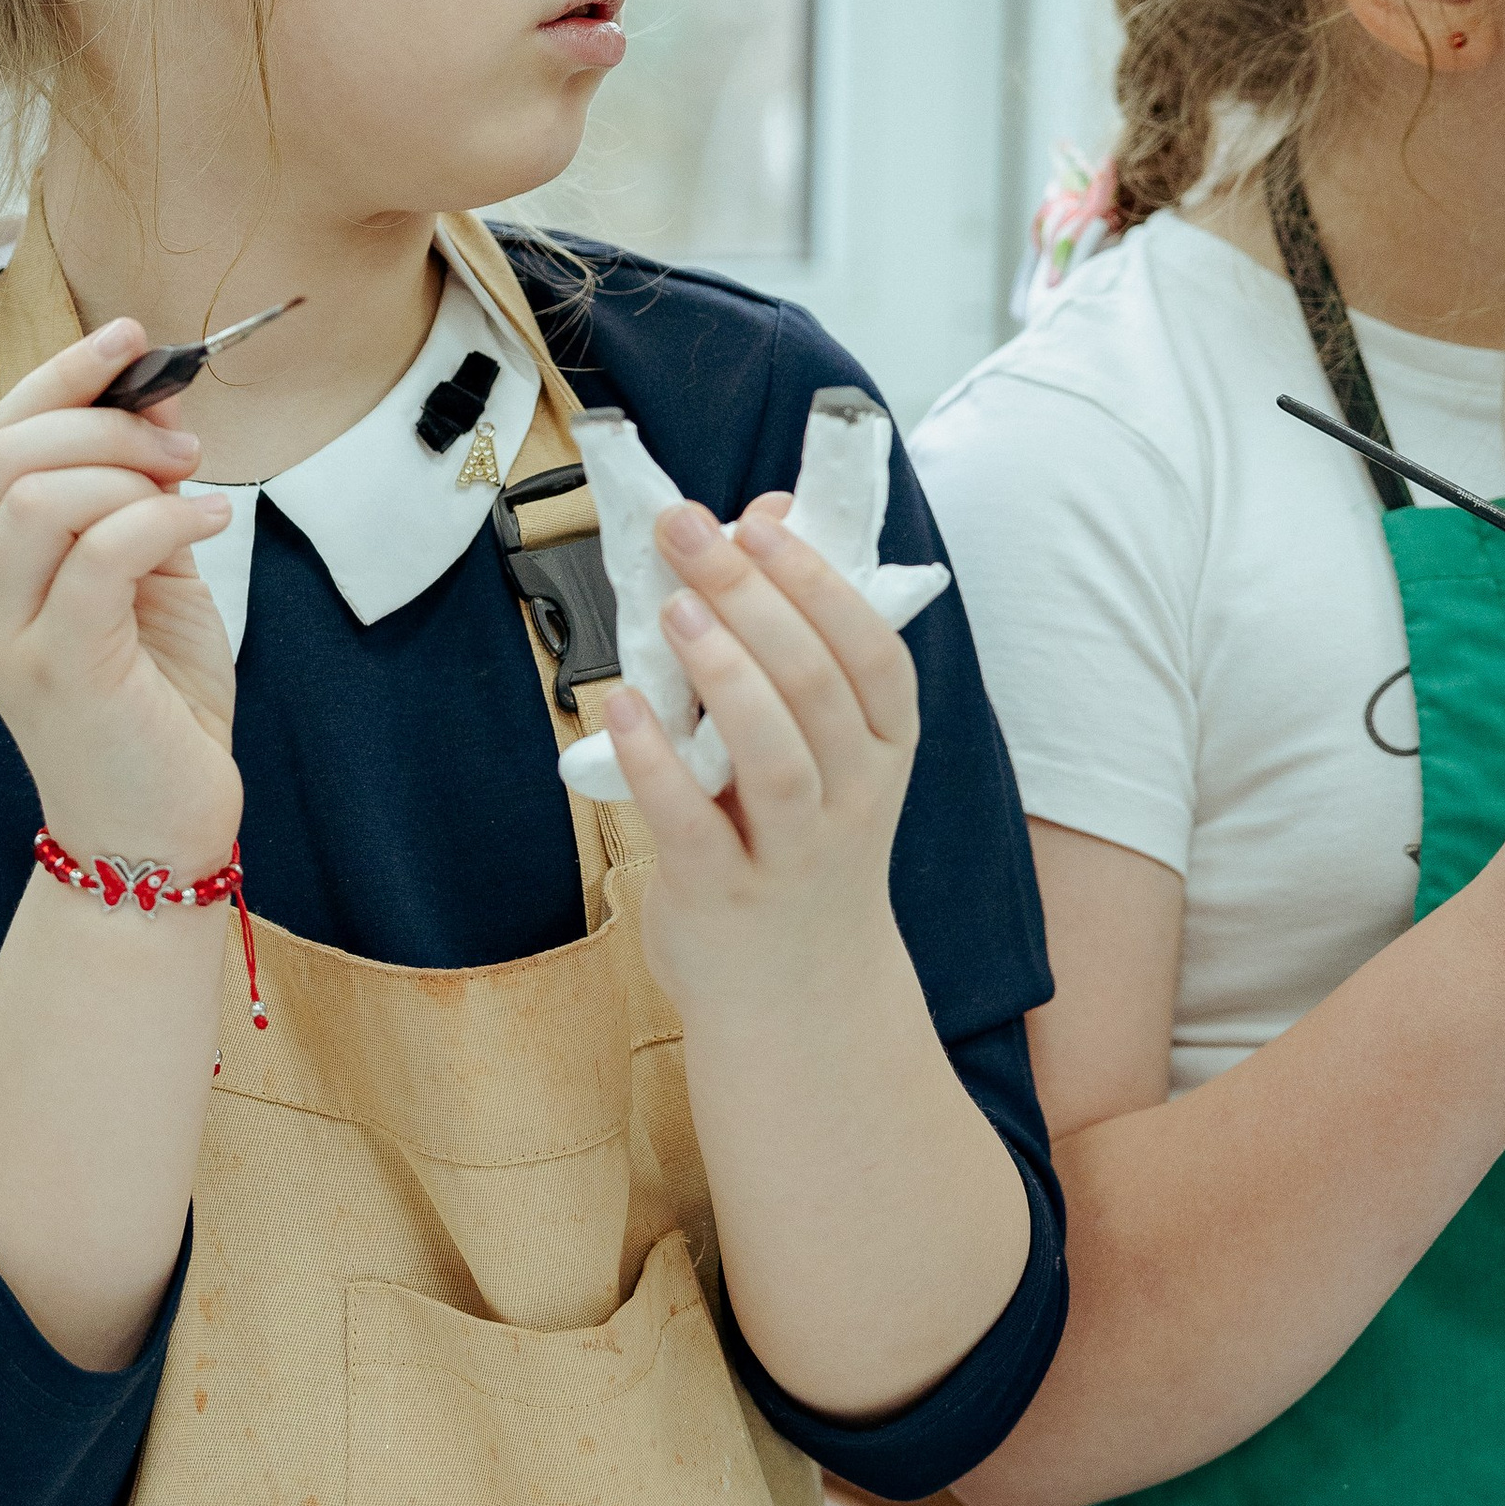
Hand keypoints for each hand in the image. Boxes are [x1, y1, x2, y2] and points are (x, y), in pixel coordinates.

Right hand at [0, 318, 241, 875]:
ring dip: (130, 469)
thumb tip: (158, 397)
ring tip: (195, 487)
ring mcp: (8, 636)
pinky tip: (209, 522)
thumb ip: (138, 491)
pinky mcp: (59, 669)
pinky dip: (163, 518)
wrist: (153, 829)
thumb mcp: (145, 574)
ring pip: (38, 495)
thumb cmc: (151, 704)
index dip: (59, 375)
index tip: (127, 338)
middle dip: (103, 420)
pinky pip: (101, 554)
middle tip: (181, 440)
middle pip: (7, 455)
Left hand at [604, 489, 919, 1017]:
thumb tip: (766, 512)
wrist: (800, 993)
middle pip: (816, 688)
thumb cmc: (799, 840)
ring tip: (674, 610)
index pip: (873, 653)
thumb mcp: (826, 749)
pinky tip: (622, 706)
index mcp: (882, 748)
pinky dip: (656, 762)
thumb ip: (797, 638)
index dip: (820, 581)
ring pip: (775, 756)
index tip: (759, 521)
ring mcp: (791, 853)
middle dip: (754, 600)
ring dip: (724, 674)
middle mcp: (850, 798)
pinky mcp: (724, 895)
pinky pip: (692, 823)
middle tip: (691, 535)